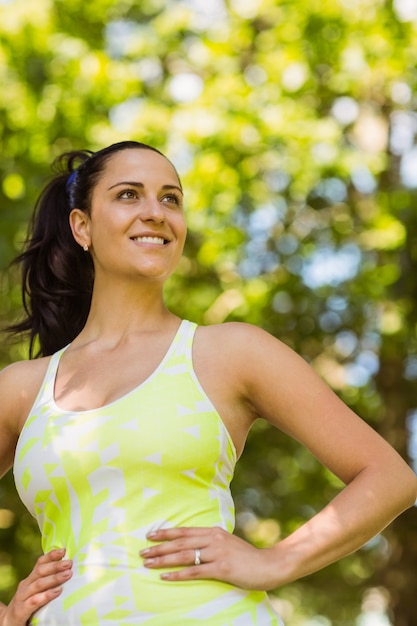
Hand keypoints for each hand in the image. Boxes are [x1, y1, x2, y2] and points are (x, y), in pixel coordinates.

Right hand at [1, 549, 71, 625]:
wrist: (8, 623)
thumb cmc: (28, 605)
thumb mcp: (36, 592)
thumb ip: (48, 582)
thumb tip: (69, 571)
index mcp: (30, 579)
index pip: (40, 563)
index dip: (51, 555)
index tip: (64, 550)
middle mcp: (25, 585)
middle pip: (40, 571)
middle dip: (56, 566)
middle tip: (69, 563)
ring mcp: (21, 597)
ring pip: (38, 584)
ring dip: (54, 578)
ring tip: (67, 574)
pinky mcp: (20, 610)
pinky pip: (34, 601)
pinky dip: (46, 595)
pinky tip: (57, 592)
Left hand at [140, 527, 276, 590]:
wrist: (269, 565)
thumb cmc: (247, 558)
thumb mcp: (227, 544)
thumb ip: (211, 543)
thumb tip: (193, 546)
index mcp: (214, 532)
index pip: (184, 531)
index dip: (166, 533)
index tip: (149, 535)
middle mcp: (213, 539)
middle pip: (180, 543)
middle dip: (159, 547)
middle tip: (142, 552)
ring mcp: (217, 553)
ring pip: (184, 555)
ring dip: (163, 559)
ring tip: (148, 563)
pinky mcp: (221, 568)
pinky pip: (195, 571)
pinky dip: (178, 574)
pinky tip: (165, 576)